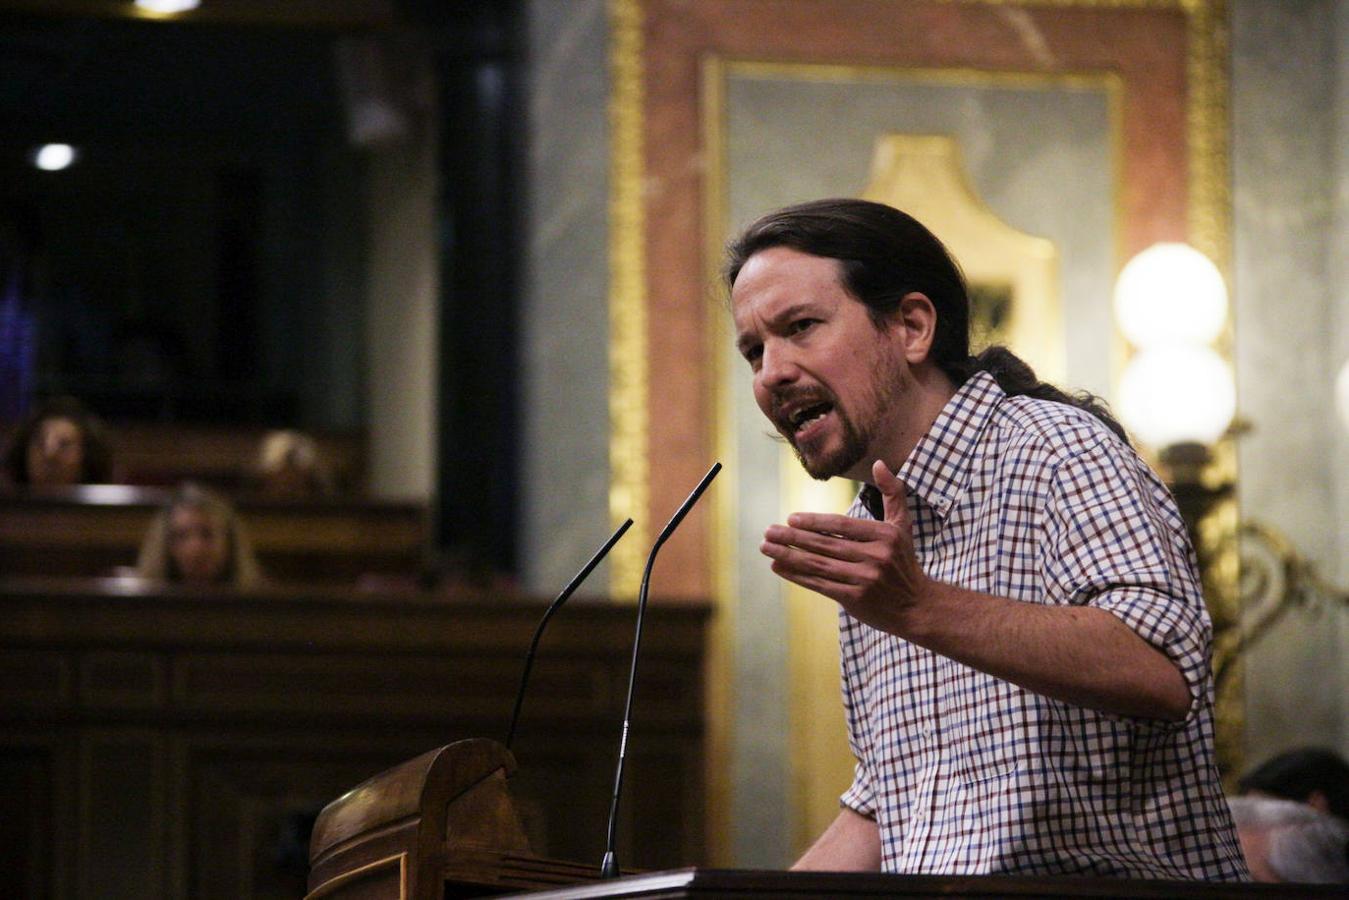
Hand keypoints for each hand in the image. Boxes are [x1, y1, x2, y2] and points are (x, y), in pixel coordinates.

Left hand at [760, 459, 930, 634]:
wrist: (917, 606)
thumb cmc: (904, 562)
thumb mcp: (903, 525)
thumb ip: (892, 492)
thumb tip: (878, 463)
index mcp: (884, 535)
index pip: (842, 525)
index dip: (814, 522)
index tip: (791, 518)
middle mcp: (875, 557)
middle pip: (826, 545)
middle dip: (793, 538)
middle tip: (768, 531)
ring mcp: (864, 580)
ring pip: (819, 565)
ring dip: (788, 556)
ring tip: (766, 547)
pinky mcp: (855, 599)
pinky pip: (820, 584)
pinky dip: (797, 576)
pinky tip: (779, 567)